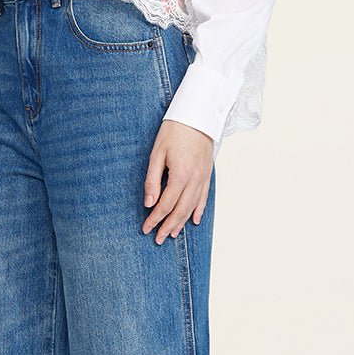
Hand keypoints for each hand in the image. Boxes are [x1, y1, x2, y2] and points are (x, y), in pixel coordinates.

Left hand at [142, 120, 213, 242]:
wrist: (198, 115)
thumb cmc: (174, 131)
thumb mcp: (157, 153)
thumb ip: (152, 180)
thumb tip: (149, 202)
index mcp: (180, 174)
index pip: (166, 204)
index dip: (155, 218)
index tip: (146, 228)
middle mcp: (194, 179)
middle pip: (180, 210)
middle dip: (168, 226)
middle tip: (158, 239)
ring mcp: (203, 177)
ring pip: (192, 207)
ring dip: (182, 222)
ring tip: (173, 234)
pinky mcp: (207, 174)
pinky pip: (204, 197)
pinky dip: (198, 211)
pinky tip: (193, 221)